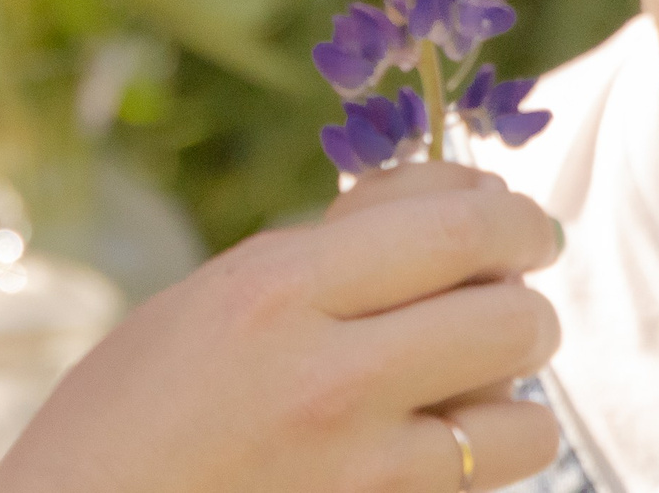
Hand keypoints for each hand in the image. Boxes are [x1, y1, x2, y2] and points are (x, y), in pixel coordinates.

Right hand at [0, 163, 561, 492]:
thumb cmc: (131, 409)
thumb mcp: (216, 293)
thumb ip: (332, 246)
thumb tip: (460, 194)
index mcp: (279, 289)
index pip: (455, 230)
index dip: (515, 221)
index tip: (524, 226)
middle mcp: (330, 378)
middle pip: (511, 320)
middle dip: (527, 305)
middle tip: (511, 304)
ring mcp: (359, 472)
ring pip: (523, 419)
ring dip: (514, 395)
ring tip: (471, 387)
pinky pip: (483, 484)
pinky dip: (479, 461)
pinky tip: (432, 447)